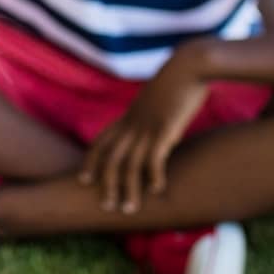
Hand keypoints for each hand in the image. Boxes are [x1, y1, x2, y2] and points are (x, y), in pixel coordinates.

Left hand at [79, 48, 210, 213]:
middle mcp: (133, 123)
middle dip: (106, 184)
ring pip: (129, 164)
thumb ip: (149, 113)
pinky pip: (154, 158)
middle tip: (106, 207)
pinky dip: (153, 176)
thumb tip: (154, 124)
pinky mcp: (165, 128)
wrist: (190, 64)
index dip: (91, 161)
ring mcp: (147, 126)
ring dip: (128, 189)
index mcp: (129, 116)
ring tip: (129, 209)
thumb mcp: (156, 98)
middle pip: (110, 158)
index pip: (101, 141)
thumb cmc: (178, 80)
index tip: (83, 180)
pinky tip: (157, 190)